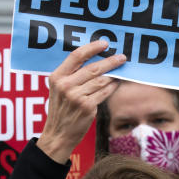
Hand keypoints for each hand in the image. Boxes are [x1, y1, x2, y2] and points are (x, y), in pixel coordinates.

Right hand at [37, 40, 125, 163]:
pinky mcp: (87, 107)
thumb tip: (96, 60)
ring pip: (101, 80)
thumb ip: (71, 75)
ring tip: (121, 71)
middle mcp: (65, 85)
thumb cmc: (61, 110)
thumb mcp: (58, 89)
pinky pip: (104, 92)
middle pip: (93, 67)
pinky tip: (116, 83)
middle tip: (122, 57)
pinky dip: (112, 87)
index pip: (76, 56)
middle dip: (110, 61)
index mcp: (57, 77)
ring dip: (114, 74)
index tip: (104, 44)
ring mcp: (76, 96)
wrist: (58, 134)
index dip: (92, 48)